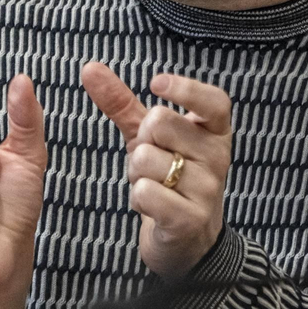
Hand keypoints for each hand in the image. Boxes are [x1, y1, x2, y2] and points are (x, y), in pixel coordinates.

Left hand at [81, 61, 231, 280]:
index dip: (187, 89)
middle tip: (152, 160)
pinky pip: (146, 192)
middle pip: (161, 123)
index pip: (214, 102)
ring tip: (153, 186)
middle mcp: (217, 158)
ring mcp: (207, 190)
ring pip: (146, 159)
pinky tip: (150, 206)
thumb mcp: (148, 137)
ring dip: (136, 174)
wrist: (188, 240)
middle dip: (141, 140)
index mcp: (215, 133)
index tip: (155, 82)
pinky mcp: (190, 219)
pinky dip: (137, 197)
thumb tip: (90, 68)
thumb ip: (122, 102)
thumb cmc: (170, 178)